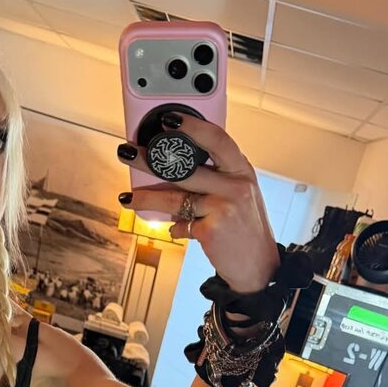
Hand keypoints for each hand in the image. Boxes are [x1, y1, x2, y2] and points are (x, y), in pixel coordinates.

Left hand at [117, 114, 278, 293]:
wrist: (259, 267)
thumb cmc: (245, 228)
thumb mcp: (239, 195)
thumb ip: (216, 179)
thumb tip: (175, 170)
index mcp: (241, 170)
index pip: (216, 139)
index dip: (192, 126)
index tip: (168, 119)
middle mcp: (235, 185)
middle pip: (185, 167)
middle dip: (151, 160)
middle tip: (128, 152)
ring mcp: (223, 207)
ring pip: (175, 198)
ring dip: (147, 198)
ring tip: (128, 198)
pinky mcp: (211, 230)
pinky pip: (181, 225)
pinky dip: (175, 228)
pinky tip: (175, 229)